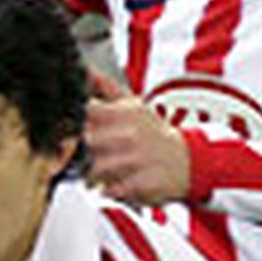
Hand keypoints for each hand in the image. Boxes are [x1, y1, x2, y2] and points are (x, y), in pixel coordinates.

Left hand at [84, 70, 191, 205]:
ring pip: (94, 168)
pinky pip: (110, 190)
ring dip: (92, 173)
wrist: (186, 160)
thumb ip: (107, 88)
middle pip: (85, 142)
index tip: (76, 127)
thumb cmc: (154, 134)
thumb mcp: (134, 105)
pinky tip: (114, 183)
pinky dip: (108, 189)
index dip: (75, 120)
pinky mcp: (140, 184)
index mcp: (124, 113)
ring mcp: (135, 160)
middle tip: (89, 154)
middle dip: (81, 149)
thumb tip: (87, 70)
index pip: (86, 111)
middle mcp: (129, 135)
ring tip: (102, 171)